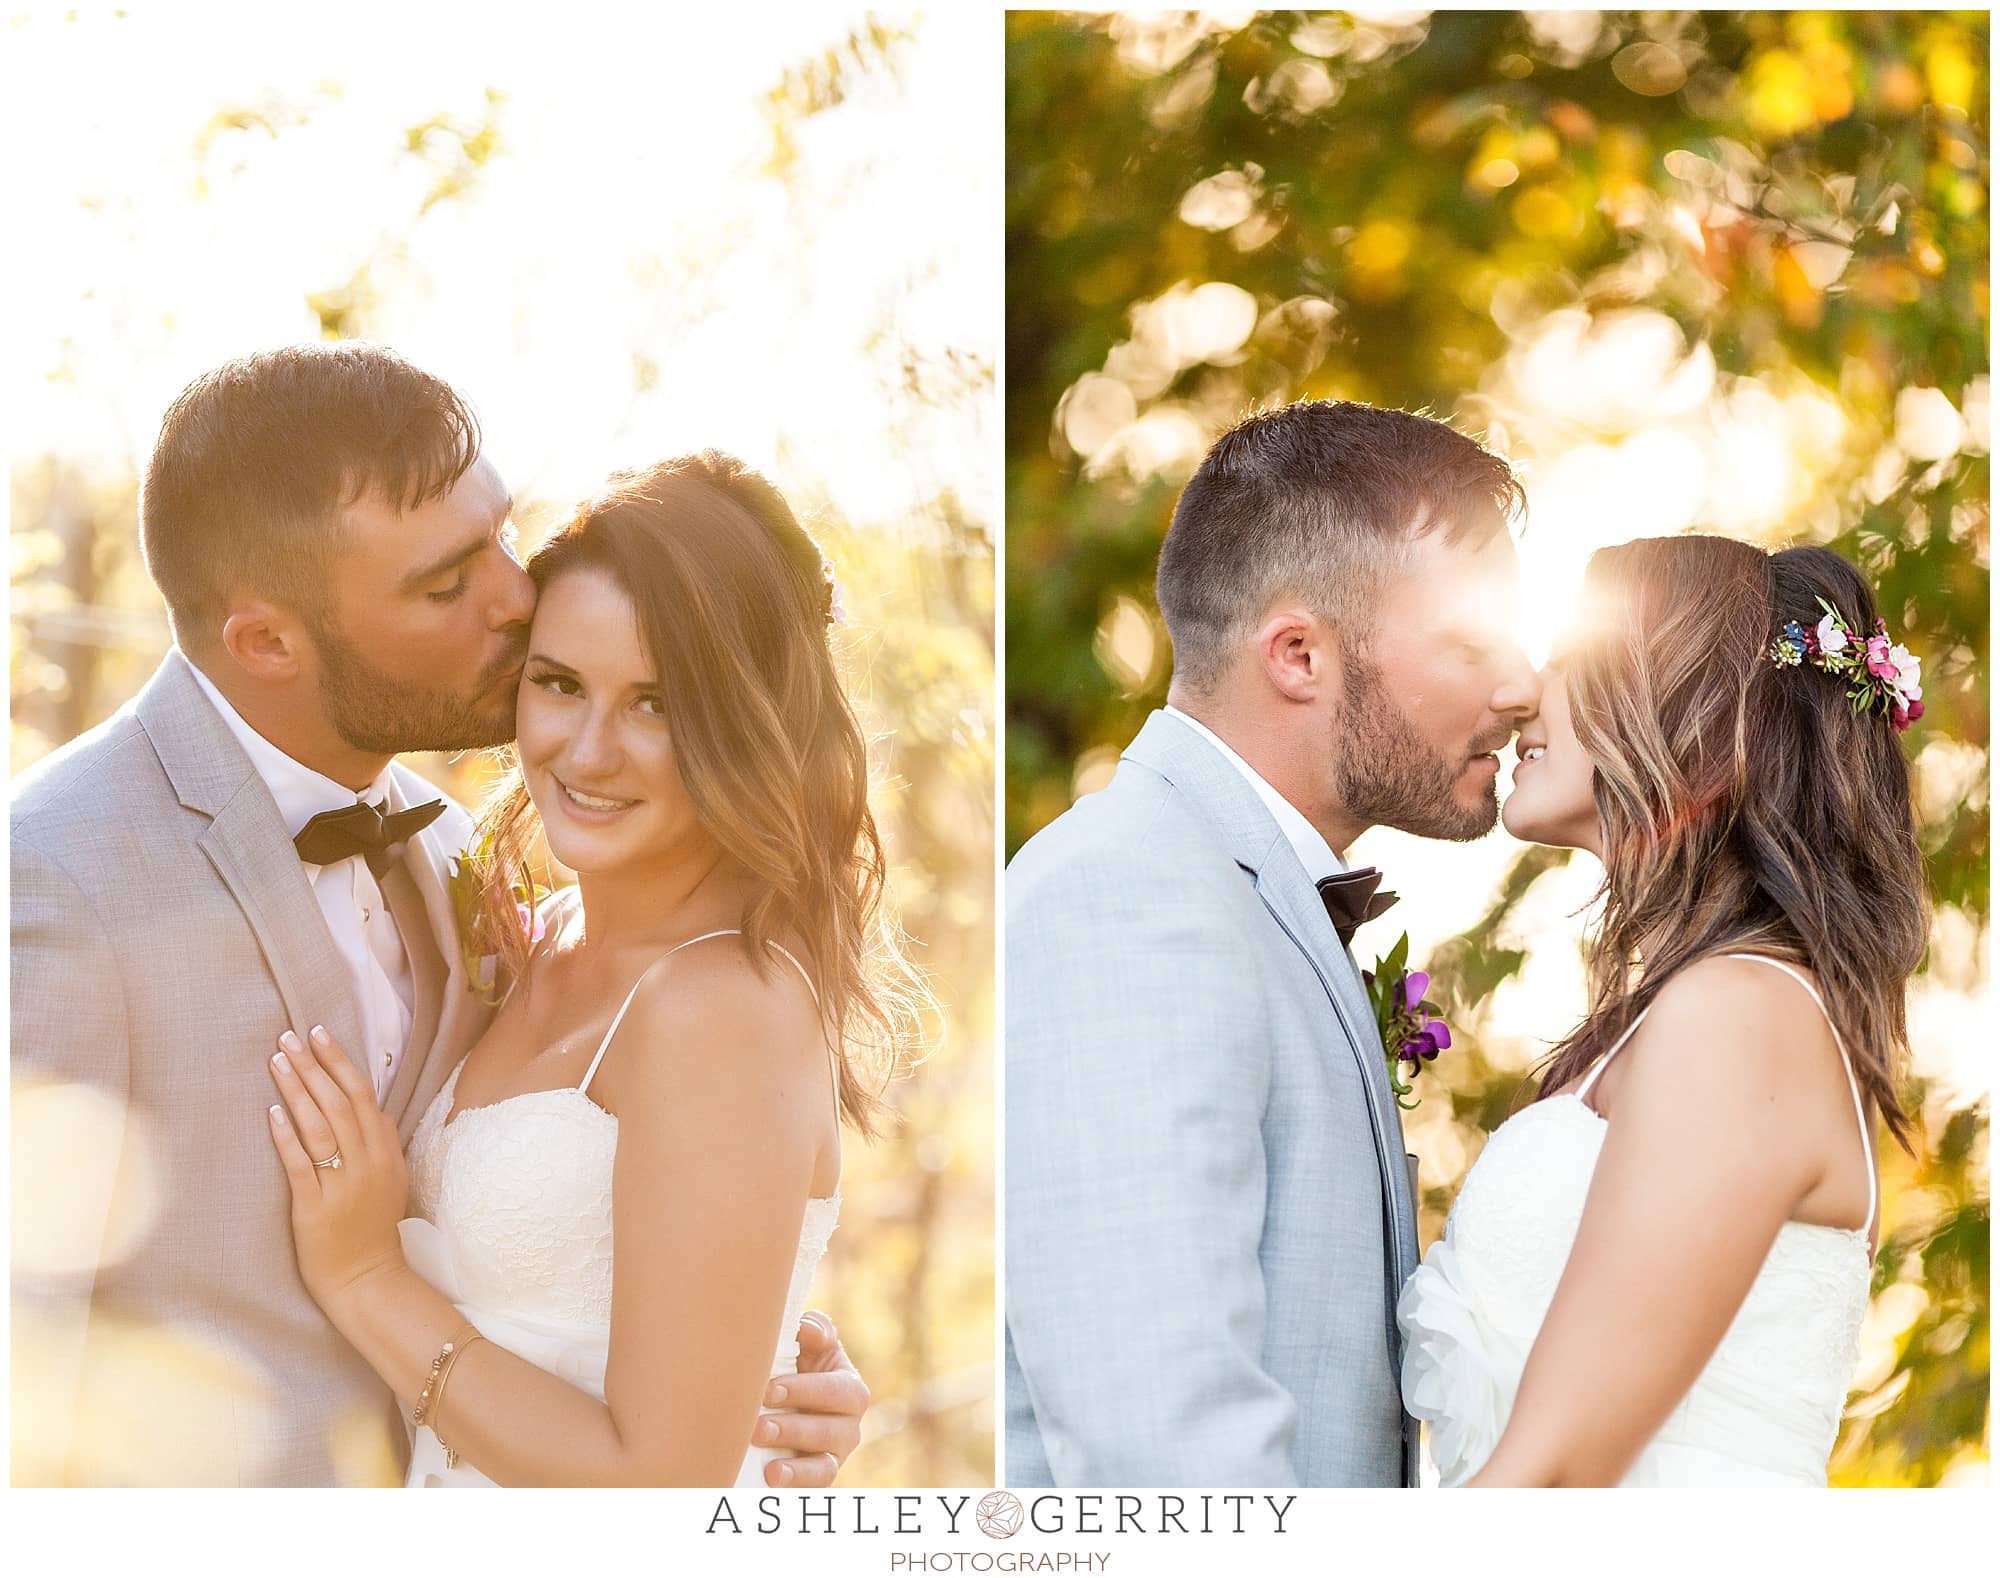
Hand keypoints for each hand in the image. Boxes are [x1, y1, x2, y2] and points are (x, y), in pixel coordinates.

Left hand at [265, 1025, 408, 1311]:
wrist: (368, 1280)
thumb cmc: (373, 1229)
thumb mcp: (391, 1180)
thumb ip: (383, 1144)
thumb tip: (373, 1110)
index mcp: (386, 1153)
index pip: (364, 1096)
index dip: (340, 1062)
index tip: (319, 1034)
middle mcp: (367, 1164)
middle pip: (340, 1103)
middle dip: (313, 1066)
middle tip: (289, 1037)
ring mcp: (343, 1185)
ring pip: (320, 1126)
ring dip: (297, 1090)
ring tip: (277, 1061)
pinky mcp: (316, 1208)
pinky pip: (301, 1165)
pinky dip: (287, 1137)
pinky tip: (271, 1113)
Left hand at [756, 1310, 869, 1486]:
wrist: (781, 1403)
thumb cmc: (796, 1365)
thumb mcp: (809, 1344)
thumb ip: (814, 1331)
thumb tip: (808, 1330)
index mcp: (850, 1388)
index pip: (835, 1391)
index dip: (804, 1391)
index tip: (768, 1391)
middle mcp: (849, 1425)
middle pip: (831, 1430)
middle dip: (793, 1428)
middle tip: (757, 1427)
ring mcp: (835, 1455)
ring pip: (824, 1465)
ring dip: (795, 1466)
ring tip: (767, 1464)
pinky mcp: (818, 1479)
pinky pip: (814, 1488)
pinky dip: (795, 1486)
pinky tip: (772, 1480)